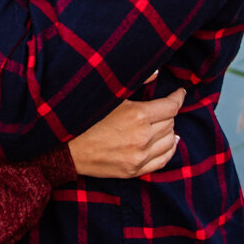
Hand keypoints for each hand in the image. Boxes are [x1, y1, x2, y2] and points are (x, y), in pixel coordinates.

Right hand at [66, 86, 185, 178]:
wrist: (64, 148)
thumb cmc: (84, 116)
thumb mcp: (108, 93)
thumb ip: (136, 80)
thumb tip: (158, 72)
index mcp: (137, 115)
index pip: (171, 106)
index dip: (178, 97)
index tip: (179, 92)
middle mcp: (142, 137)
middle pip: (171, 122)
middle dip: (169, 112)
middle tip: (163, 106)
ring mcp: (139, 157)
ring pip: (170, 141)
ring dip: (170, 130)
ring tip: (164, 124)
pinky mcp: (134, 171)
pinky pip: (162, 161)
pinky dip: (168, 150)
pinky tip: (168, 143)